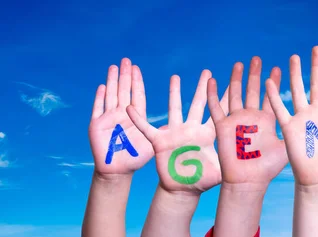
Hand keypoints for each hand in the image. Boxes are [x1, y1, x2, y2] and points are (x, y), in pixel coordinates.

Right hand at [88, 58, 153, 174]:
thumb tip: (176, 124)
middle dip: (125, 76)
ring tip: (113, 67)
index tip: (137, 68)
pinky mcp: (96, 126)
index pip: (137, 95)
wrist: (118, 171)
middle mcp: (122, 114)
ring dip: (112, 81)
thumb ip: (161, 133)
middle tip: (126, 60)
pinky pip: (97, 109)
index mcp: (136, 116)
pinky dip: (99, 98)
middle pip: (124, 91)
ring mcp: (108, 118)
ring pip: (111, 95)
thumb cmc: (136, 158)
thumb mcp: (152, 144)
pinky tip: (101, 87)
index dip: (137, 81)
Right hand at [127, 70, 228, 193]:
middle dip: (202, 87)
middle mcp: (191, 129)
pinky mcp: (160, 141)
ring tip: (175, 77)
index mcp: (206, 134)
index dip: (223, 99)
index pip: (217, 113)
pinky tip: (129, 108)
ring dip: (174, 93)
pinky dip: (138, 119)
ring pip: (174, 108)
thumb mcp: (219, 171)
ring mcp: (175, 133)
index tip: (232, 83)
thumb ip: (228, 161)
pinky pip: (146, 128)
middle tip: (207, 71)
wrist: (182, 189)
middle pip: (197, 104)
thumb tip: (244, 158)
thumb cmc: (202, 180)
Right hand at [207, 57, 286, 186]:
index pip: (270, 96)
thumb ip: (295, 132)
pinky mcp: (223, 127)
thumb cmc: (268, 168)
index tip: (278, 67)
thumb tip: (314, 123)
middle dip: (255, 74)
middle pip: (252, 90)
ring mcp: (236, 121)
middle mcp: (251, 118)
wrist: (248, 181)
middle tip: (257, 58)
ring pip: (235, 94)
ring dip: (236, 79)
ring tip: (239, 64)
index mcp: (266, 120)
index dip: (273, 82)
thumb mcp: (285, 147)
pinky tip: (212, 80)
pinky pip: (216, 108)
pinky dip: (213, 94)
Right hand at [265, 46, 317, 185]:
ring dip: (296, 74)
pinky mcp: (290, 128)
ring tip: (294, 57)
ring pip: (298, 91)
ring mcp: (302, 119)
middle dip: (316, 66)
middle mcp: (317, 112)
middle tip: (317, 49)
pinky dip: (274, 96)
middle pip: (316, 84)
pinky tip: (270, 82)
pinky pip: (280, 109)